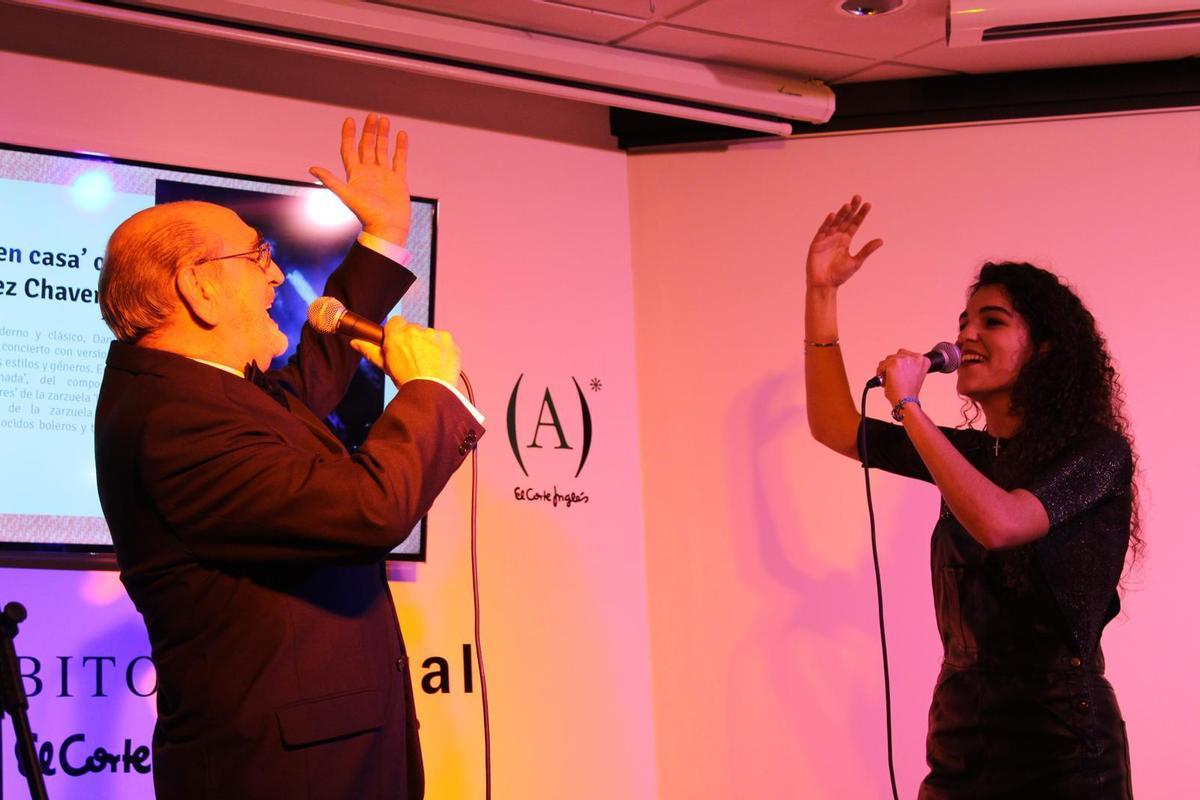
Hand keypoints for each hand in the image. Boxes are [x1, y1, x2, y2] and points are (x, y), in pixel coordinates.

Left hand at [309, 114, 410, 243]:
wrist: (387, 228)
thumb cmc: (366, 214)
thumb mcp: (346, 195)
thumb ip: (330, 180)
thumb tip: (312, 168)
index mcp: (355, 174)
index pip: (350, 149)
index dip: (348, 135)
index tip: (349, 120)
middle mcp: (369, 172)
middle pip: (367, 146)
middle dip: (369, 130)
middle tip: (372, 116)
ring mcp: (384, 175)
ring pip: (382, 150)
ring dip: (383, 135)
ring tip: (384, 120)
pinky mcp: (398, 180)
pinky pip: (400, 159)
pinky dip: (401, 147)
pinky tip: (401, 134)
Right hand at [351, 316, 461, 388]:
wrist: (431, 393)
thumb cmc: (407, 381)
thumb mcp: (385, 366)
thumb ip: (370, 350)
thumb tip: (355, 342)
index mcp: (397, 334)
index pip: (396, 322)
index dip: (398, 333)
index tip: (400, 344)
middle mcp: (416, 330)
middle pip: (414, 329)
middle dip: (414, 340)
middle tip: (414, 359)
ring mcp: (434, 334)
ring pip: (430, 335)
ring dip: (429, 345)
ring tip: (427, 364)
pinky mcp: (449, 340)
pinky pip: (444, 341)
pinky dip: (442, 350)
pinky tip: (438, 363)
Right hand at [807, 195, 882, 288]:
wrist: (825, 285)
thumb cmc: (839, 275)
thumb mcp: (856, 261)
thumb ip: (867, 250)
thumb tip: (881, 240)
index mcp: (845, 240)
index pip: (855, 224)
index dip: (861, 215)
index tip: (868, 204)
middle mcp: (836, 237)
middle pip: (845, 220)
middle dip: (852, 209)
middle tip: (858, 197)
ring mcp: (826, 239)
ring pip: (835, 223)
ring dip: (841, 214)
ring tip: (848, 205)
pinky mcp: (817, 244)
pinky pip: (822, 231)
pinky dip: (827, 223)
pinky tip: (833, 215)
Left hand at [877, 349, 929, 406]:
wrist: (906, 401)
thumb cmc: (909, 393)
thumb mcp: (915, 376)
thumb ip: (909, 367)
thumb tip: (896, 364)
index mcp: (923, 361)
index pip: (908, 355)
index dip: (901, 364)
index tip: (899, 371)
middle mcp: (915, 358)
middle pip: (897, 355)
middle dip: (892, 365)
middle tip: (891, 377)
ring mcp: (905, 360)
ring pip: (888, 359)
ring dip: (885, 369)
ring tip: (888, 380)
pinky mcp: (894, 363)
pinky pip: (882, 364)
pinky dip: (880, 372)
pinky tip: (884, 381)